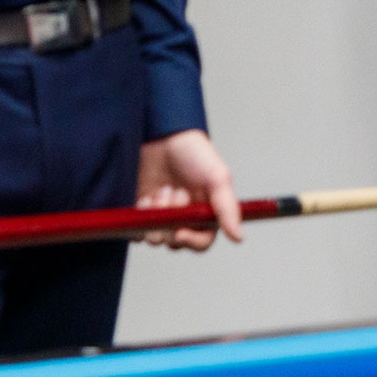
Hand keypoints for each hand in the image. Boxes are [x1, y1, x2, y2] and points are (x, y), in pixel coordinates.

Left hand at [135, 128, 243, 251]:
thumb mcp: (218, 177)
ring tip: (162, 190)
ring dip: (158, 215)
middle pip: (177, 242)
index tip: (180, 231)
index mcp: (206, 212)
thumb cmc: (193, 152)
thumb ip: (228, 208)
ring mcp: (162, 215)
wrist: (162, 134)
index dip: (192, 241)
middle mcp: (185, 217)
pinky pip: (138, 229)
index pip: (202, 242)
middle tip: (175, 192)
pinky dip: (141, 217)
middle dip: (173, 220)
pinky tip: (146, 197)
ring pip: (156, 237)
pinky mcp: (143, 211)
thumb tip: (239, 237)